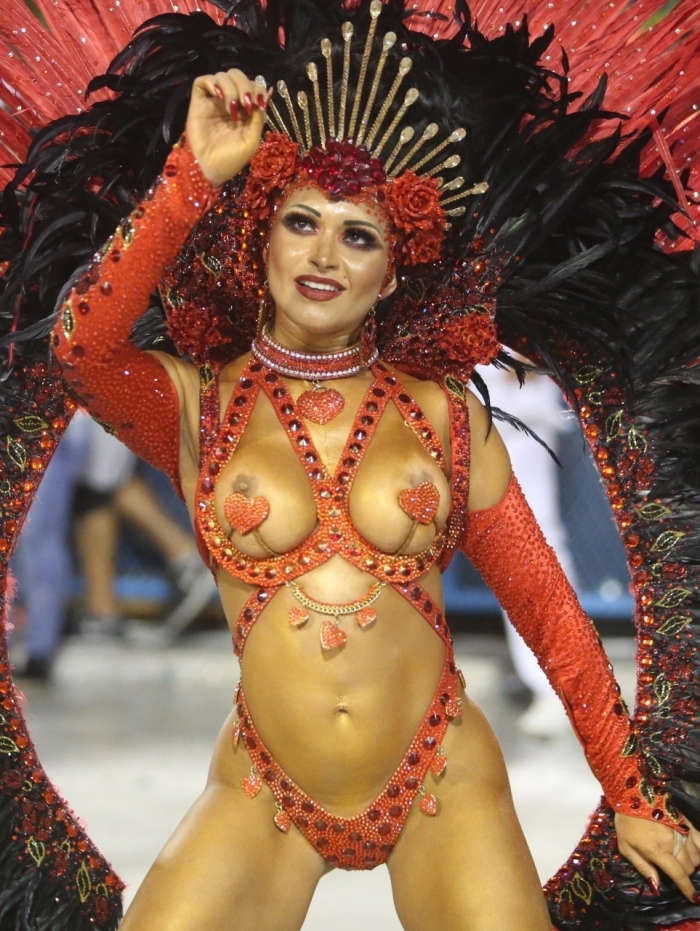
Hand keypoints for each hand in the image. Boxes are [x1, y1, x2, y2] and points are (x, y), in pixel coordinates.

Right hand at [185, 69, 271, 186]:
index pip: (252, 85)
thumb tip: (267, 93)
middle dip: (245, 85)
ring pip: (222, 76)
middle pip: (237, 76)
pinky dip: (213, 83)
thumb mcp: (252, 138)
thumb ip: (258, 116)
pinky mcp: (199, 102)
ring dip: (231, 88)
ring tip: (232, 109)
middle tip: (246, 104)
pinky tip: (219, 96)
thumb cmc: (233, 158)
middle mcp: (229, 101)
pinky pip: (203, 80)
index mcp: (244, 109)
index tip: (258, 104)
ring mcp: (213, 101)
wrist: (214, 168)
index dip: (257, 89)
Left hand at [615, 812, 699, 901]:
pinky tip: (696, 852)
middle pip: (689, 866)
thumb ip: (642, 867)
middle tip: (677, 871)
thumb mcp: (625, 846)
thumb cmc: (626, 821)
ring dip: (692, 862)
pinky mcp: (685, 821)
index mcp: (658, 851)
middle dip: (685, 873)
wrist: (631, 793)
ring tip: (683, 860)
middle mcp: (674, 843)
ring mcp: (682, 831)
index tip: (692, 897)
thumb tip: (656, 885)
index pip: (678, 874)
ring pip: (696, 855)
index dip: (687, 888)